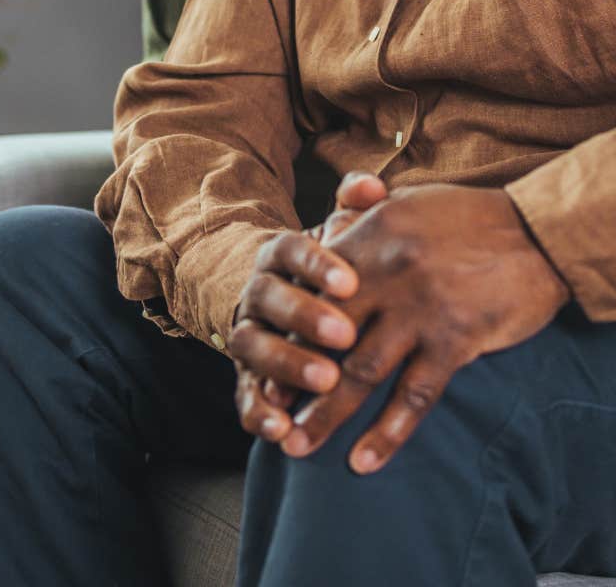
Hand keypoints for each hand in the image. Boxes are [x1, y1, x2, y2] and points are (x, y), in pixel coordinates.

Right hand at [230, 172, 388, 442]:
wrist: (277, 297)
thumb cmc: (328, 269)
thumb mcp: (340, 236)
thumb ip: (354, 209)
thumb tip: (371, 185)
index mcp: (278, 254)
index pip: (291, 250)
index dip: (317, 266)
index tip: (350, 282)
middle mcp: (255, 291)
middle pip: (270, 299)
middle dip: (305, 317)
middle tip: (346, 336)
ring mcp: (246, 334)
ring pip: (253, 347)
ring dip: (287, 364)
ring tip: (326, 382)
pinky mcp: (245, 376)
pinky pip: (244, 396)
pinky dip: (259, 413)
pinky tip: (283, 430)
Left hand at [284, 183, 569, 474]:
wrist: (542, 231)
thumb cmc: (473, 218)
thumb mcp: (409, 201)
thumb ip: (363, 217)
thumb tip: (326, 234)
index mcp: (372, 235)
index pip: (311, 290)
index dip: (283, 331)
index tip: (263, 364)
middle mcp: (388, 272)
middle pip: (323, 337)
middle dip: (290, 381)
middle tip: (268, 416)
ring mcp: (422, 309)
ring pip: (360, 373)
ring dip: (325, 416)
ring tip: (298, 447)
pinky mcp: (456, 339)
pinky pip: (415, 395)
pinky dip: (387, 432)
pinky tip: (364, 461)